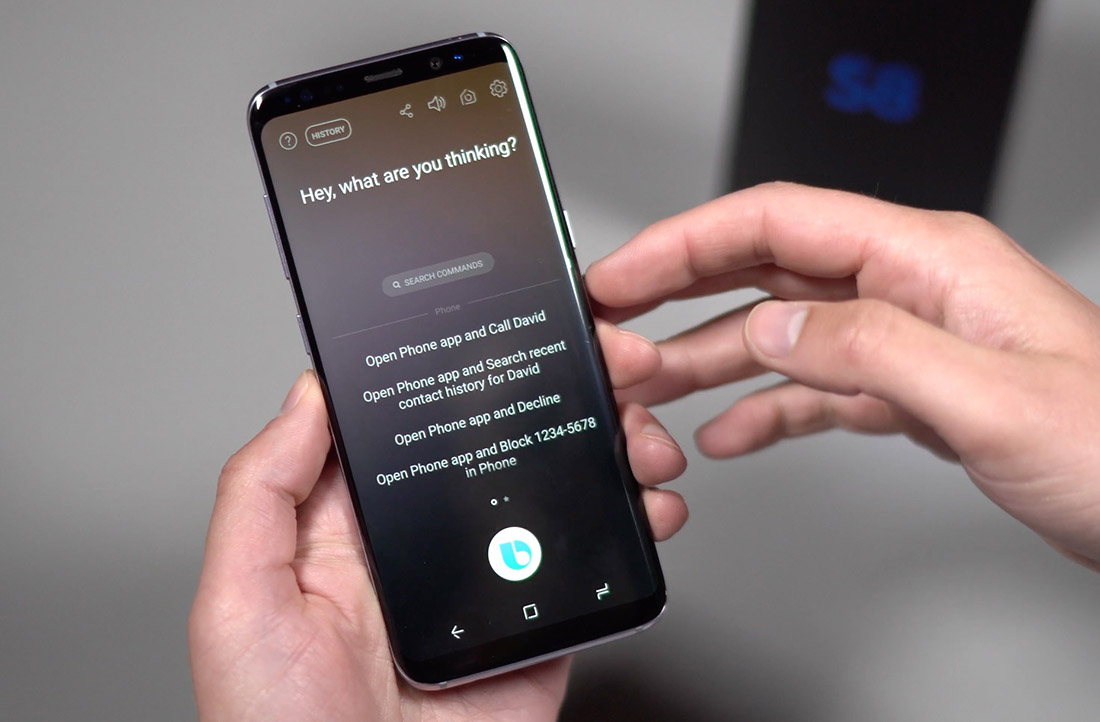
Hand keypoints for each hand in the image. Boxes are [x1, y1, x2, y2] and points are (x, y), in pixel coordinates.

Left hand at [188, 325, 686, 721]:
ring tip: (638, 428)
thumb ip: (262, 491)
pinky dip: (636, 525)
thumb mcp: (241, 599)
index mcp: (358, 520)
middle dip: (566, 389)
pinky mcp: (541, 618)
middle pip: (506, 438)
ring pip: (562, 487)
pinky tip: (650, 503)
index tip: (517, 323)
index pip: (420, 416)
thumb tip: (307, 394)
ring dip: (610, 444)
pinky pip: (596, 560)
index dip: (467, 364)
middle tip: (608, 359)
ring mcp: (493, 576)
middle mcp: (431, 538)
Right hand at [586, 182, 1099, 571]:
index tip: (625, 274)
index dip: (687, 242)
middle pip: (768, 270)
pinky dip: (767, 407)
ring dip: (712, 358)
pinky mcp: (915, 392)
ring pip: (784, 333)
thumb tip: (770, 326)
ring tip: (652, 388)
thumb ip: (870, 350)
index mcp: (929, 262)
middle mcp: (912, 291)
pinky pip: (818, 389)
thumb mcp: (991, 397)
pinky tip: (730, 432)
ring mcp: (911, 340)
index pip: (778, 223)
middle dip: (682, 296)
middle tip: (617, 326)